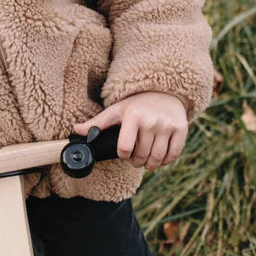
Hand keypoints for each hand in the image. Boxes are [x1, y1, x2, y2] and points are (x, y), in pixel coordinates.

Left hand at [72, 91, 188, 169]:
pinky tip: (160, 156)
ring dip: (150, 164)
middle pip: (141, 156)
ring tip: (147, 158)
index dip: (123, 155)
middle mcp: (151, 120)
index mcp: (132, 116)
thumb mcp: (116, 110)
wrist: (164, 90)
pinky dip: (165, 161)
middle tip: (136, 157)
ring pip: (157, 158)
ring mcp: (167, 125)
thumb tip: (75, 131)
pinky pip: (173, 155)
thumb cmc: (137, 103)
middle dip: (137, 161)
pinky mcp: (180, 129)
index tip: (124, 152)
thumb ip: (97, 123)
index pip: (124, 149)